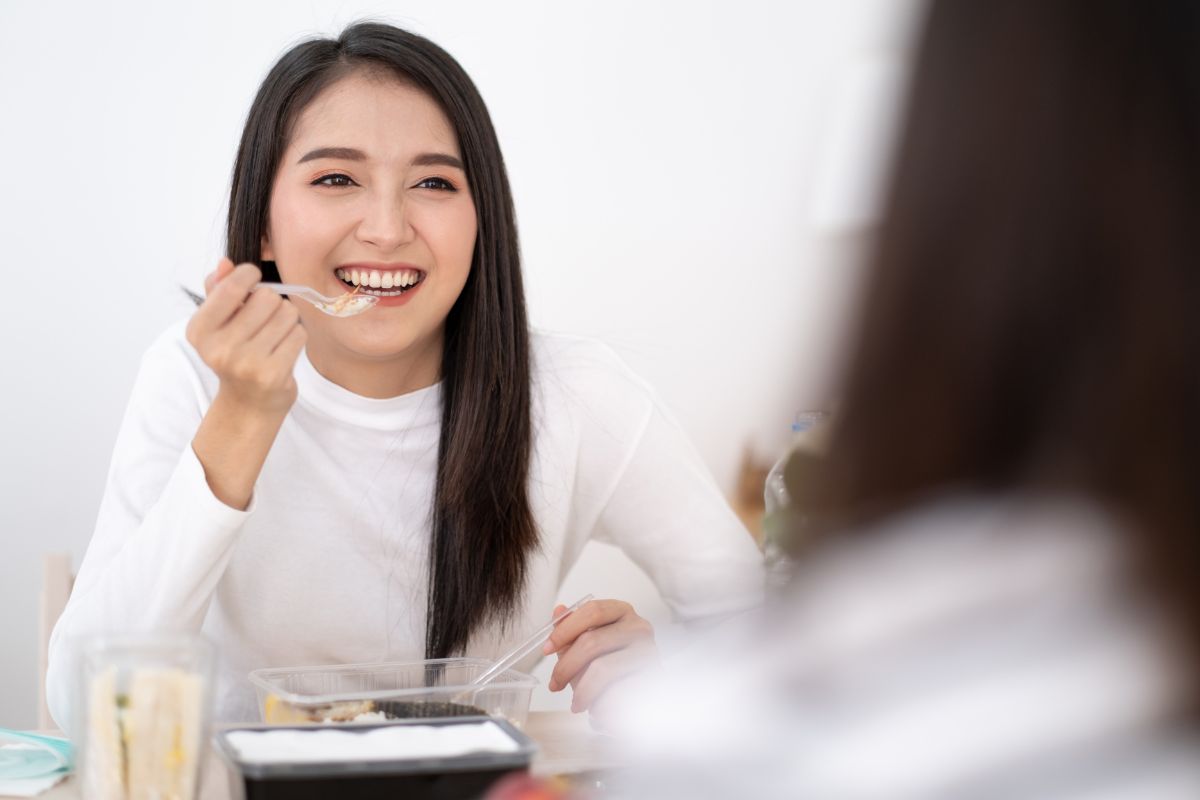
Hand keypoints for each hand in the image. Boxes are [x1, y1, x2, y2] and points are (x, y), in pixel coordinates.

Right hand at [185, 258, 305, 414]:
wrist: (248, 403)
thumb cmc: (235, 354)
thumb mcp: (218, 324)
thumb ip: (219, 290)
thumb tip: (225, 263)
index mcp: (199, 330)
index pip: (231, 285)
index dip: (250, 275)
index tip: (254, 279)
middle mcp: (219, 348)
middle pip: (266, 297)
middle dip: (272, 302)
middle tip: (265, 319)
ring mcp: (246, 364)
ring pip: (287, 313)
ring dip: (287, 320)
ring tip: (275, 336)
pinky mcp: (272, 375)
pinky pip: (299, 334)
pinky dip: (296, 337)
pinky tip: (284, 350)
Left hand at [543, 599, 657, 713]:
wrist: (639, 700)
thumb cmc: (612, 670)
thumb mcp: (587, 648)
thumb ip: (572, 630)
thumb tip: (558, 611)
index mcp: (622, 612)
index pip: (592, 611)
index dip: (565, 629)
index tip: (546, 649)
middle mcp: (639, 628)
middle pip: (592, 641)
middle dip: (566, 666)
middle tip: (555, 684)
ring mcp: (649, 652)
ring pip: (603, 668)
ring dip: (583, 690)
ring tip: (577, 702)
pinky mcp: (653, 679)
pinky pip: (618, 692)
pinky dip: (601, 704)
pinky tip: (597, 709)